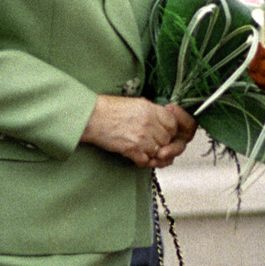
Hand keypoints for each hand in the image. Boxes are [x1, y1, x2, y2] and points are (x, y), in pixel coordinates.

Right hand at [81, 96, 195, 168]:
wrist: (91, 117)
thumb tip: (163, 120)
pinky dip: (142, 161)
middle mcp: (149, 122)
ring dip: (151, 153)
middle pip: (167, 139)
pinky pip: (145, 161)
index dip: (170, 131)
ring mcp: (142, 137)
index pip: (173, 124)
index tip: (163, 133)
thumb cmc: (109, 109)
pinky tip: (135, 156)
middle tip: (151, 143)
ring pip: (158, 151)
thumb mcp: (135, 103)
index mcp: (151, 109)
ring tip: (142, 150)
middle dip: (161, 143)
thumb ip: (152, 112)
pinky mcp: (132, 149)